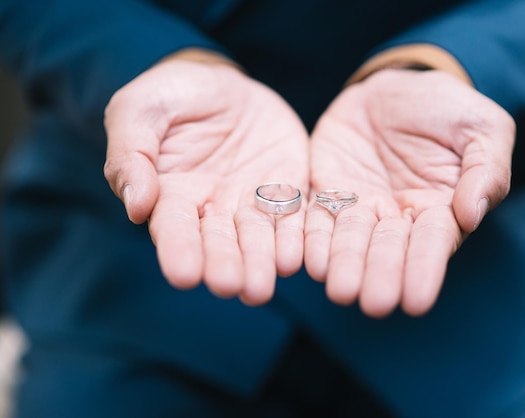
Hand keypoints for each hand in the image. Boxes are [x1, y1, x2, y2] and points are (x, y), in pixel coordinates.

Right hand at [104, 57, 308, 305]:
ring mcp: (251, 202)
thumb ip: (132, 152)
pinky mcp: (286, 190)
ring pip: (257, 238)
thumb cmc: (171, 95)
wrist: (222, 84)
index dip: (179, 251)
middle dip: (224, 266)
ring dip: (260, 263)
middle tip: (230, 287)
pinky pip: (293, 216)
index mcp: (171, 194)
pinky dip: (295, 238)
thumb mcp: (140, 109)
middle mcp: (213, 208)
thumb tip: (136, 206)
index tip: (184, 275)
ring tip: (261, 288)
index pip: (174, 229)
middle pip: (219, 243)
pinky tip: (296, 258)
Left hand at [305, 69, 514, 317]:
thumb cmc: (449, 108)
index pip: (432, 243)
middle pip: (387, 250)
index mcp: (440, 208)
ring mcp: (360, 204)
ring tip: (338, 290)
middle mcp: (397, 216)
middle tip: (372, 303)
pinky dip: (313, 237)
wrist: (398, 86)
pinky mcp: (328, 189)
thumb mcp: (482, 127)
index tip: (417, 301)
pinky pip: (318, 214)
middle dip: (380, 276)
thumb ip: (485, 169)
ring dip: (344, 265)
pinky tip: (308, 260)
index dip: (424, 270)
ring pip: (350, 240)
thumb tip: (472, 214)